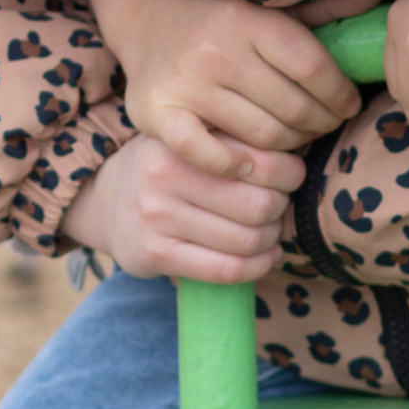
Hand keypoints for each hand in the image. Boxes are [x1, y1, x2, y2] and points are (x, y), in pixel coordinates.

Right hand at [63, 133, 299, 284]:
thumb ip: (237, 140)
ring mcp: (157, 217)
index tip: (292, 177)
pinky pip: (226, 269)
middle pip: (259, 204)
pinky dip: (258, 267)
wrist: (106, 199)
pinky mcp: (155, 254)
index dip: (290, 173)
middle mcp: (164, 174)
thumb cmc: (170, 167)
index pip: (260, 160)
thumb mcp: (194, 139)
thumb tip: (302, 148)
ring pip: (246, 240)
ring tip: (270, 232)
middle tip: (278, 207)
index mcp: (182, 139)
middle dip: (280, 210)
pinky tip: (265, 257)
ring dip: (271, 240)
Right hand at [66, 0, 375, 169]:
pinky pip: (208, 155)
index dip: (341, 94)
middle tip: (326, 126)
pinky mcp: (158, 114)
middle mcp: (216, 51)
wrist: (149, 19)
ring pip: (262, 136)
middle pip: (293, 108)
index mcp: (249, 21)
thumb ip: (325, 8)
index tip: (348, 104)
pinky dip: (238, 166)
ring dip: (291, 147)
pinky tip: (255, 165)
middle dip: (321, 123)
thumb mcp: (272, 7)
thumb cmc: (226, 18)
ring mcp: (186, 85)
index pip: (314, 69)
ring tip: (298, 142)